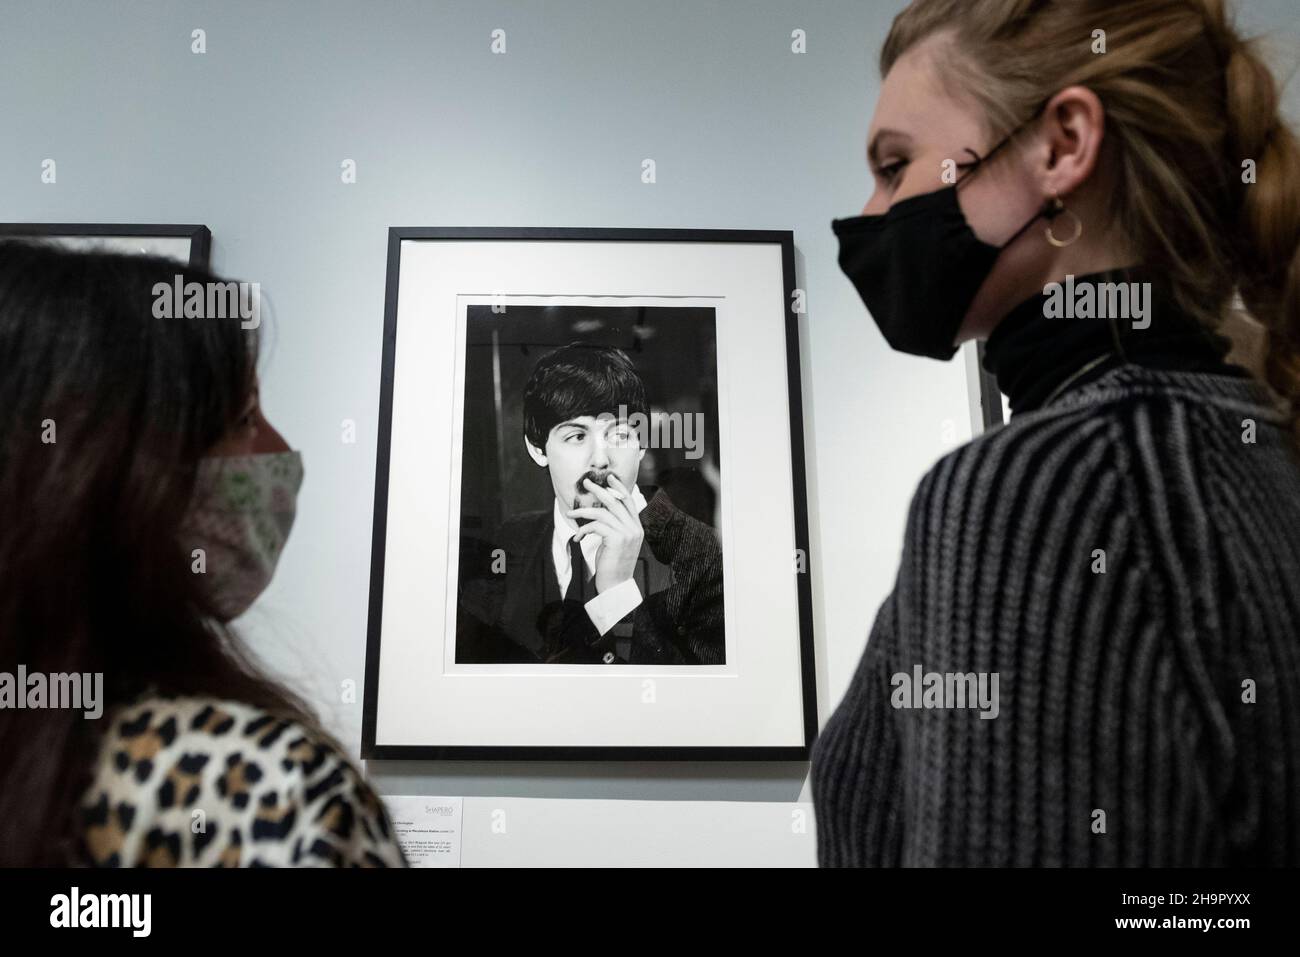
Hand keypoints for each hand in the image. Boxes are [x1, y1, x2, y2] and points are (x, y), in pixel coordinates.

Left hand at [567, 474, 643, 593]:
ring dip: (583, 512)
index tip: (609, 478)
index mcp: (636, 527)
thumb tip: (600, 512)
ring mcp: (627, 533)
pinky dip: (583, 529)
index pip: (628, 501)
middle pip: (615, 502)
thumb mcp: (616, 542)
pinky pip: (596, 526)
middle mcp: (634, 528)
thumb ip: (614, 526)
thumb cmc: (613, 564)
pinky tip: (578, 537)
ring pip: (602, 513)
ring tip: (570, 514)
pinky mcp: (616, 539)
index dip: (619, 488)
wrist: (616, 585)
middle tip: (587, 482)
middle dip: (599, 490)